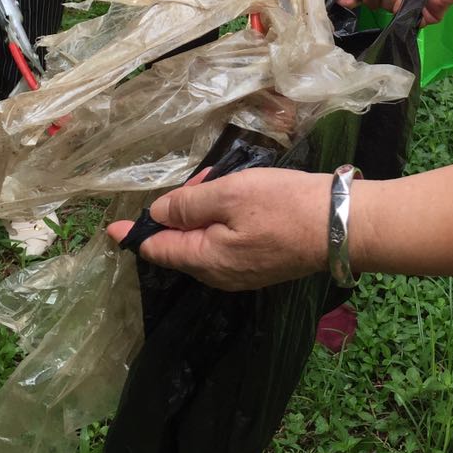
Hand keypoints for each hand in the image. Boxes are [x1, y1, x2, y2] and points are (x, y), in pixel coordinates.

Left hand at [106, 166, 331, 290]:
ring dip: (201, 214)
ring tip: (216, 181)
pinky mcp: (261, 265)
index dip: (134, 236)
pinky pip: (225, 245)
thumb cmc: (283, 205)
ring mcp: (242, 273)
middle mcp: (219, 274)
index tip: (111, 230)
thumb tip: (157, 215)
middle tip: (194, 178)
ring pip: (204, 243)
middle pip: (181, 246)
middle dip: (175, 215)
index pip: (158, 250)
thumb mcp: (230, 193)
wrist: (342, 226)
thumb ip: (188, 205)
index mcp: (205, 259)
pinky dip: (220, 222)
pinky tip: (235, 200)